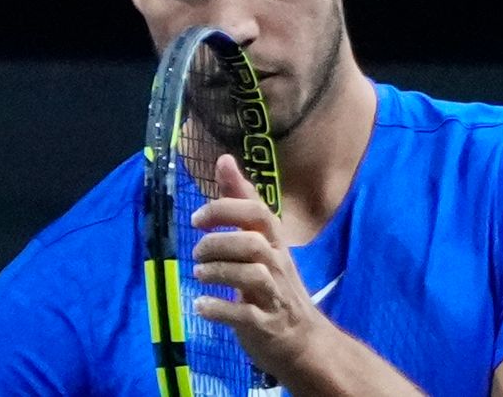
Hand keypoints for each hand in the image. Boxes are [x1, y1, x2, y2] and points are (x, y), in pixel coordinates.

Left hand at [191, 153, 329, 382]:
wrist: (305, 342)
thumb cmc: (274, 284)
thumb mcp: (260, 240)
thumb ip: (240, 202)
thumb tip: (224, 160)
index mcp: (274, 242)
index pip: (257, 213)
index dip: (225, 209)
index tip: (196, 219)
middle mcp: (278, 265)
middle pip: (252, 243)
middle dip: (217, 244)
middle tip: (197, 254)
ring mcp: (274, 297)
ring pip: (251, 275)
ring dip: (217, 273)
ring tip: (200, 275)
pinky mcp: (267, 326)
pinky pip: (244, 315)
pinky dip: (218, 309)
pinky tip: (201, 306)